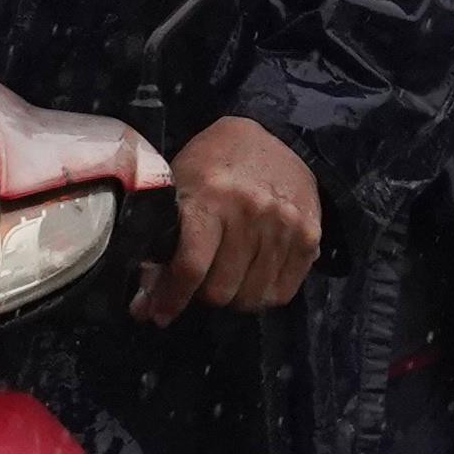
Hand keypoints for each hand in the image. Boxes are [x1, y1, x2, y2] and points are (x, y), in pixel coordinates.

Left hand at [136, 112, 321, 322]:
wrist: (274, 138)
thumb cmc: (215, 164)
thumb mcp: (179, 188)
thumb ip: (162, 241)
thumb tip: (144, 301)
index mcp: (212, 197)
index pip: (191, 266)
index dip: (171, 298)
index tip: (157, 315)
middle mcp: (252, 212)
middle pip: (220, 290)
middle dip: (201, 295)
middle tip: (197, 282)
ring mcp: (285, 226)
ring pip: (250, 298)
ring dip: (231, 297)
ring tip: (224, 277)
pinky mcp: (309, 237)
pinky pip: (281, 293)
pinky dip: (260, 295)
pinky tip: (249, 277)